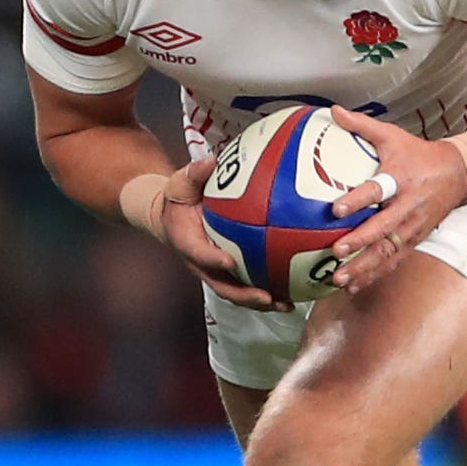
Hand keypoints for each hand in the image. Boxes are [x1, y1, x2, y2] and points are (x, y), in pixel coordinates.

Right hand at [161, 157, 283, 310]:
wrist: (171, 218)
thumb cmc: (178, 199)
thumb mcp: (180, 183)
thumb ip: (194, 174)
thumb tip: (211, 161)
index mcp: (187, 242)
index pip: (200, 254)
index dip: (214, 260)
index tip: (230, 263)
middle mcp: (202, 264)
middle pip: (224, 287)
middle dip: (246, 296)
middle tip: (267, 298)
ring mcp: (216, 272)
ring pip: (239, 292)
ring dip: (262, 302)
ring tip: (288, 304)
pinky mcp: (229, 273)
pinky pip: (249, 284)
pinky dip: (270, 291)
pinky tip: (295, 291)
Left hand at [325, 106, 466, 292]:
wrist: (458, 173)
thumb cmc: (417, 154)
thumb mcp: (392, 135)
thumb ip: (361, 125)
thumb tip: (332, 110)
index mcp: (401, 179)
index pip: (377, 190)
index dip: (357, 201)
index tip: (335, 209)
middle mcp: (408, 206)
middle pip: (383, 228)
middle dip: (359, 242)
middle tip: (336, 251)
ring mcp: (413, 227)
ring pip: (388, 251)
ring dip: (364, 267)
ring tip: (340, 278)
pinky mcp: (416, 240)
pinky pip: (394, 261)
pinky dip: (375, 274)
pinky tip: (354, 285)